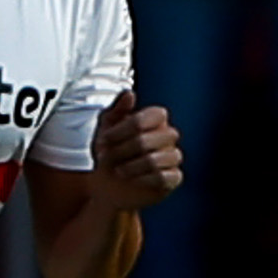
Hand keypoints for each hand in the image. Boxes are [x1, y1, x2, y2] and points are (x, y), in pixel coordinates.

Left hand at [90, 90, 182, 209]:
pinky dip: (142, 179)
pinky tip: (131, 180)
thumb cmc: (108, 152)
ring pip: (155, 159)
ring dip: (130, 166)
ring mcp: (173, 157)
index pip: (155, 115)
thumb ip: (116, 110)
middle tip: (107, 157)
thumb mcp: (105, 129)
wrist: (106, 184)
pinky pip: (164, 177)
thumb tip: (130, 93)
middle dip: (123, 150)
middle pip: (150, 139)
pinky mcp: (173, 178)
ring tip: (118, 171)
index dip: (125, 128)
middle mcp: (168, 136)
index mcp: (155, 120)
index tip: (104, 140)